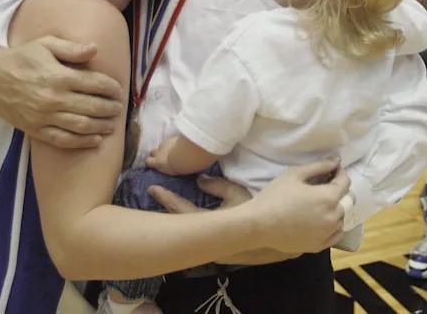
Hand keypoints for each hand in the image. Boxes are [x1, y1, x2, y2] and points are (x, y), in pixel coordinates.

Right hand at [0, 38, 123, 148]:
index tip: (118, 90)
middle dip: (111, 108)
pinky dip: (82, 142)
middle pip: (93, 106)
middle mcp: (53, 98)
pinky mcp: (35, 130)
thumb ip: (72, 48)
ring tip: (113, 125)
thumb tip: (95, 49)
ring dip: (102, 126)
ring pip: (81, 126)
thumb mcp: (46, 45)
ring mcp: (44, 116)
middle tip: (119, 108)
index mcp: (59, 76)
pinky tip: (96, 140)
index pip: (95, 84)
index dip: (111, 88)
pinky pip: (63, 140)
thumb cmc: (21, 58)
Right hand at [146, 137, 178, 174]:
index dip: (149, 161)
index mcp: (156, 162)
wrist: (184, 154)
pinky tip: (178, 145)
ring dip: (165, 148)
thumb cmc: (177, 166)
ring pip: (161, 145)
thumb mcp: (169, 171)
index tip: (153, 162)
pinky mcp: (171, 138)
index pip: (147, 161)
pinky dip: (172, 143)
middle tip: (163, 156)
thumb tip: (162, 166)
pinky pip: (169, 140)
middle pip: (153, 151)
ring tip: (172, 150)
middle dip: (156, 153)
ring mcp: (164, 144)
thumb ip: (163, 167)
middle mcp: (158, 152)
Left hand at [149, 173, 302, 263]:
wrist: (274, 235)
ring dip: (174, 217)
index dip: (168, 199)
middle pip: (178, 225)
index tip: (153, 188)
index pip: (183, 211)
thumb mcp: (238, 194)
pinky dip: (185, 224)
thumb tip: (199, 180)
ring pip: (186, 232)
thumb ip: (218, 186)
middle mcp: (205, 239)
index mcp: (210, 225)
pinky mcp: (216, 246)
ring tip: (163, 203)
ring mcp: (210, 245)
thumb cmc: (257, 211)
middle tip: (152, 193)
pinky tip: (182, 217)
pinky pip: (195, 234)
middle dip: (165, 209)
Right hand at [250, 157, 348, 253]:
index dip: (340, 173)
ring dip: (338, 209)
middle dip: (341, 191)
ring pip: (342, 218)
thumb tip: (337, 160)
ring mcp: (327, 233)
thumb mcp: (295, 174)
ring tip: (322, 204)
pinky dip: (333, 226)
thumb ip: (319, 166)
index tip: (333, 170)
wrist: (258, 224)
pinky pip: (335, 234)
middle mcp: (333, 216)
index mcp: (329, 197)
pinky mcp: (319, 246)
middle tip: (326, 187)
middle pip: (348, 201)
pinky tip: (322, 220)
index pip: (345, 182)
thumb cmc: (275, 196)